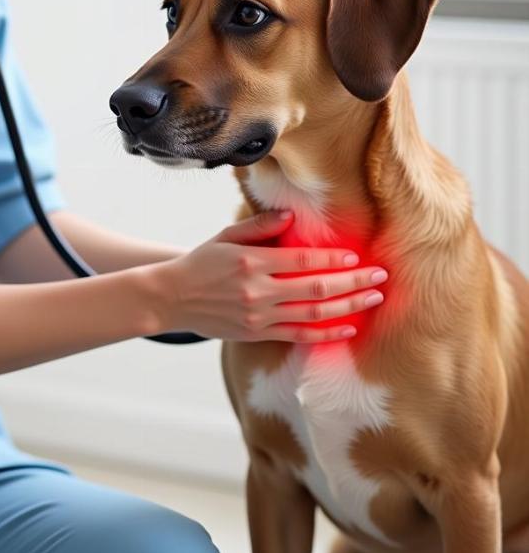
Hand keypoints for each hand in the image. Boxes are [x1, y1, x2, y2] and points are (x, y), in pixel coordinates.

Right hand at [152, 210, 385, 342]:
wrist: (172, 298)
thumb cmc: (201, 262)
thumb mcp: (226, 236)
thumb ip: (259, 227)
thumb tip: (292, 217)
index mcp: (251, 262)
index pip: (303, 261)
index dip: (333, 260)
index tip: (357, 257)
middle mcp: (258, 291)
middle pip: (316, 288)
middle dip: (353, 282)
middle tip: (380, 276)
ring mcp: (259, 316)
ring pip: (314, 314)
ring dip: (348, 306)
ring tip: (373, 298)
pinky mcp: (257, 334)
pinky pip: (299, 335)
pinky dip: (326, 333)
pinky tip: (348, 327)